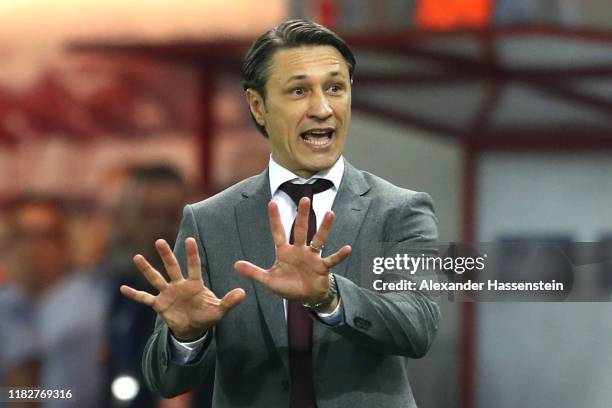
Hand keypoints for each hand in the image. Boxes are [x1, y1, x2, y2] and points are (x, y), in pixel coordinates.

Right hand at [120, 238, 245, 340]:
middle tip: (160, 241)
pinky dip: (135, 294)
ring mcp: (168, 294)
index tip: (191, 239)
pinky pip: (145, 298)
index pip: (194, 266)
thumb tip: (244, 292)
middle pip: (172, 267)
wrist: (193, 329)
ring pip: (156, 278)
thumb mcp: (220, 310)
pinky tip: (123, 288)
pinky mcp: (160, 304)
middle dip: (166, 255)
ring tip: (137, 257)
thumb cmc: (207, 316)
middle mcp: (179, 285)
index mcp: (195, 284)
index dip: (192, 254)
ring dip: (147, 269)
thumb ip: (230, 301)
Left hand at [234, 197, 350, 303]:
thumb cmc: (288, 286)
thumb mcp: (268, 280)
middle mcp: (299, 250)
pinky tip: (347, 248)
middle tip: (304, 198)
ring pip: (319, 239)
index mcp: (285, 252)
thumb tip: (235, 265)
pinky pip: (332, 260)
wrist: (307, 296)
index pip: (278, 232)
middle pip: (300, 229)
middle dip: (302, 215)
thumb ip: (253, 272)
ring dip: (324, 228)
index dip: (275, 219)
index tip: (272, 203)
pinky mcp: (322, 267)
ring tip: (330, 213)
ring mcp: (312, 257)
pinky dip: (339, 255)